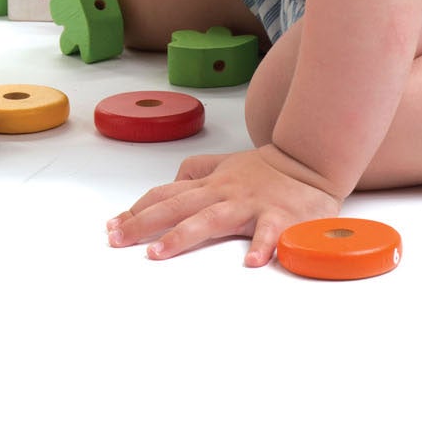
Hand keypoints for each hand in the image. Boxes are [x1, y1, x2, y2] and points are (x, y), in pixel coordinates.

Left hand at [106, 145, 343, 266]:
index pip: (166, 194)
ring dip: (184, 235)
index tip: (112, 227)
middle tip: (116, 240)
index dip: (137, 210)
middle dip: (143, 223)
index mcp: (210, 183)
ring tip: (159, 253)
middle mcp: (223, 192)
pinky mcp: (279, 216)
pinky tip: (250, 262)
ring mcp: (250, 204)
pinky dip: (260, 246)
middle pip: (177, 206)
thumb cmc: (266, 169)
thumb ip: (197, 172)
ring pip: (211, 218)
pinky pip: (269, 232)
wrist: (309, 159)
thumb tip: (172, 182)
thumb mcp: (225, 164)